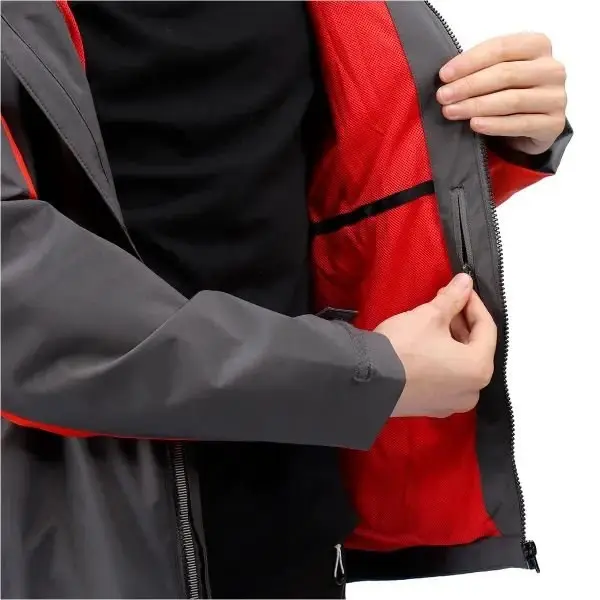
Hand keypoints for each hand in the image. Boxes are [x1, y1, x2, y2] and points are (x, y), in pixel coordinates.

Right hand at [376, 273, 496, 417]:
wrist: (368, 380)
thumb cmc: (403, 347)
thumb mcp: (429, 316)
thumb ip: (453, 298)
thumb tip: (465, 282)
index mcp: (478, 367)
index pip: (486, 328)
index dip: (474, 304)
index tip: (462, 290)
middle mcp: (472, 391)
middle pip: (475, 349)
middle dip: (462, 323)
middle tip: (447, 304)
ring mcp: (451, 403)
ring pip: (460, 366)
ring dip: (452, 342)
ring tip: (434, 323)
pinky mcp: (431, 408)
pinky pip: (445, 380)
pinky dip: (441, 362)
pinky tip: (426, 348)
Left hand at [437, 33, 566, 154]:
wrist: (534, 127)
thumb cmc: (510, 94)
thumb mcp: (497, 75)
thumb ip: (480, 69)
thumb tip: (446, 78)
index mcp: (538, 46)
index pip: (501, 48)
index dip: (470, 61)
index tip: (444, 75)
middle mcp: (551, 69)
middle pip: (505, 74)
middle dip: (468, 86)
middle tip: (443, 97)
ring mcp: (556, 97)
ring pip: (511, 100)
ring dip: (476, 106)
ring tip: (451, 112)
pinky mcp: (554, 124)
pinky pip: (520, 124)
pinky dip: (494, 125)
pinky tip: (474, 124)